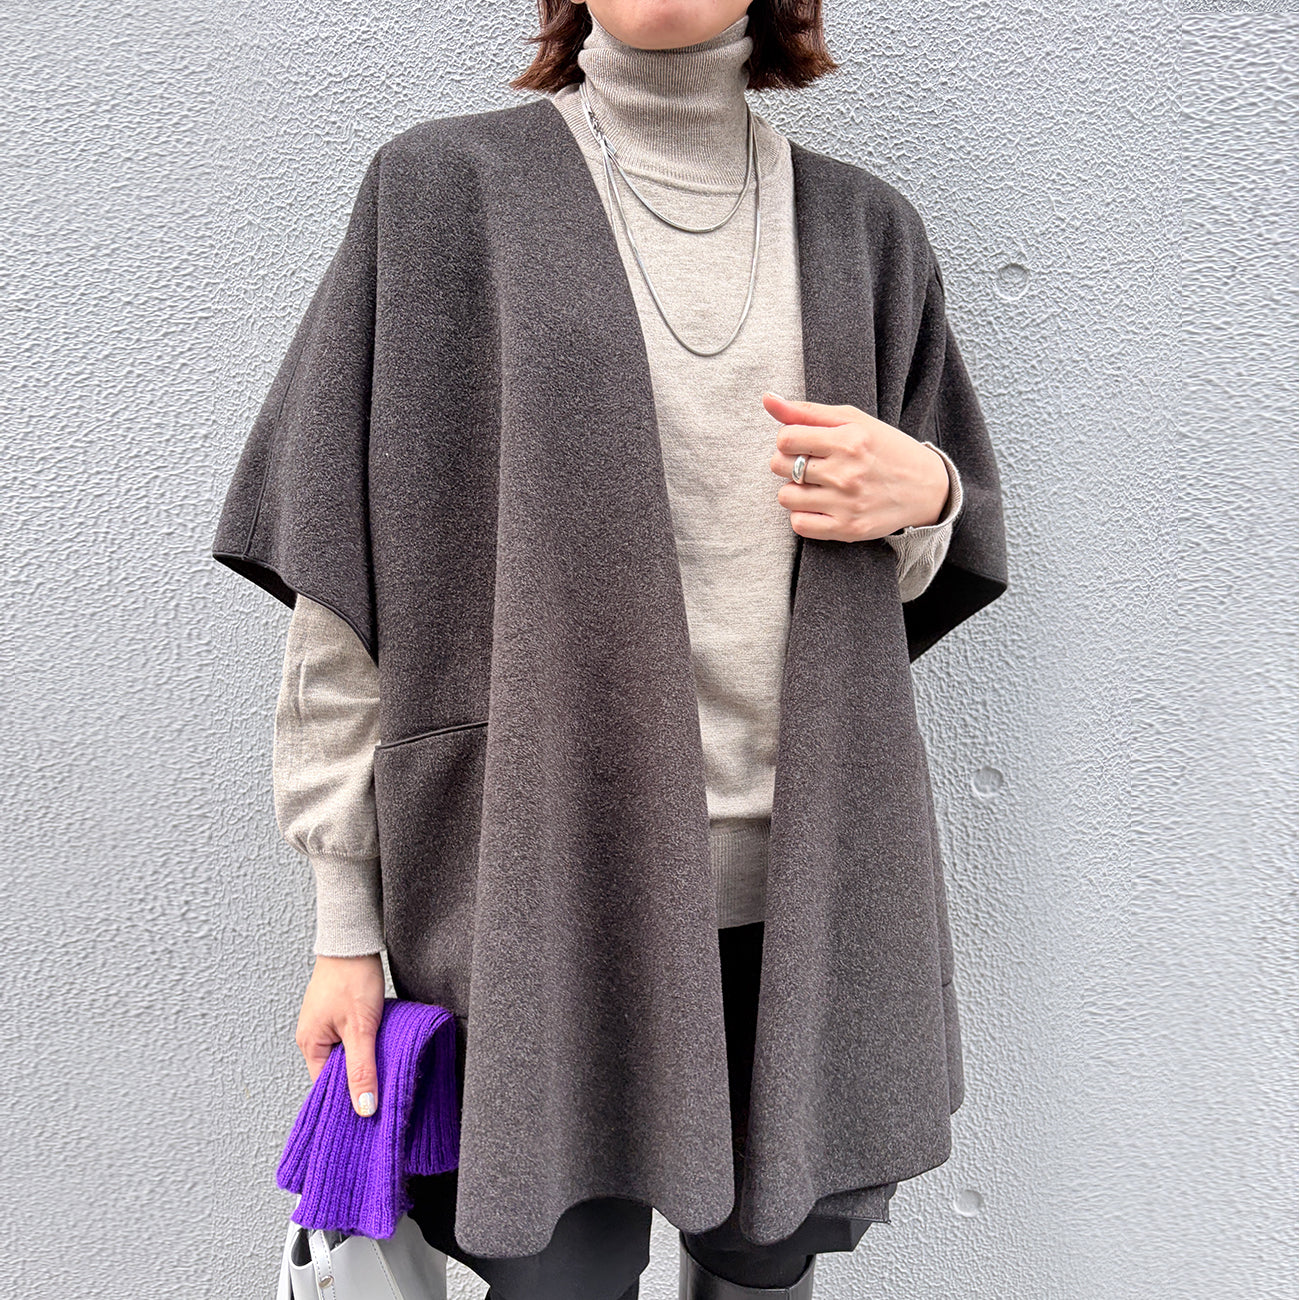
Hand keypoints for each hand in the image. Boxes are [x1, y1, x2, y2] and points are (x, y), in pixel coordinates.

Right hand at [296, 952, 385, 1115]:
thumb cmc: (352, 978)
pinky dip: (364, 1043)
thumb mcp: (361, 1028)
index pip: (326, 1087)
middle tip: (383, 1091)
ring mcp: (324, 1023)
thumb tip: (363, 1108)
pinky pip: (350, 1038)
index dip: (348, 1100)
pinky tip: (380, 1044)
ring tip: (384, 1066)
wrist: (353, 940)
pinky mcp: (337, 1012)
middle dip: (358, 1080)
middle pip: (336, 1072)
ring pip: (346, 1054)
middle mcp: (313, 1036)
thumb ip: (362, 1069)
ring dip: (364, 1059)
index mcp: (310, 1044)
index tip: (371, 1112)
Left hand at [763, 391, 949, 541]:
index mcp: (849, 440)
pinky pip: (799, 524)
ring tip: (815, 485)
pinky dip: (803, 515)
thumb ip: (807, 412)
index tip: (803, 443)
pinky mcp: (847, 529)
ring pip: (785, 497)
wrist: (926, 487)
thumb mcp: (852, 421)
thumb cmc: (884, 449)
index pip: (785, 438)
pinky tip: (819, 505)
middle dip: (788, 462)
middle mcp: (847, 473)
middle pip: (780, 466)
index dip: (788, 439)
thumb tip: (767, 399)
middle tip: (810, 464)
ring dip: (794, 490)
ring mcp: (847, 504)